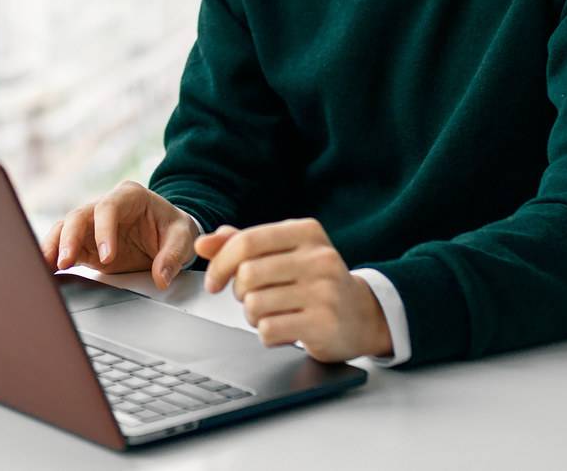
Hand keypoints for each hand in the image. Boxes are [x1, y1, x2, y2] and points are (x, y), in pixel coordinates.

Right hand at [40, 180, 197, 289]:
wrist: (168, 232)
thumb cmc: (173, 228)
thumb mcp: (182, 237)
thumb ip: (173, 256)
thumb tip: (161, 277)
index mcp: (129, 196)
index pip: (109, 208)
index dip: (103, 230)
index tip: (106, 257)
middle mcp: (106, 207)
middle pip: (79, 215)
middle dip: (69, 238)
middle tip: (66, 261)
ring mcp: (93, 225)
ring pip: (65, 228)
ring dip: (54, 246)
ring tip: (47, 265)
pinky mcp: (86, 243)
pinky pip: (65, 246)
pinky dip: (54, 256)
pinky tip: (47, 269)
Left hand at [196, 217, 391, 362]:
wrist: (364, 315)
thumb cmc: (315, 281)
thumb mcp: (285, 253)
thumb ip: (243, 244)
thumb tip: (202, 244)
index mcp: (307, 232)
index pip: (247, 241)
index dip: (220, 263)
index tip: (213, 281)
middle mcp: (319, 258)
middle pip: (247, 274)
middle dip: (239, 292)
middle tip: (252, 298)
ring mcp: (324, 291)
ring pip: (255, 305)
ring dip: (253, 315)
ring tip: (273, 314)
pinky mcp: (324, 324)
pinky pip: (269, 330)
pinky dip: (267, 334)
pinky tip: (285, 329)